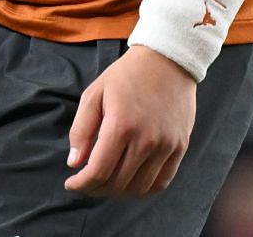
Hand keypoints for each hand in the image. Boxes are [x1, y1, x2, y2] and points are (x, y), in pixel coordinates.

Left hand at [64, 45, 196, 196]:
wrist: (168, 60)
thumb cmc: (127, 75)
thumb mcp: (95, 94)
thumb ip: (81, 130)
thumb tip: (74, 163)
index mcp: (121, 125)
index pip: (98, 172)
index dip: (81, 184)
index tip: (71, 183)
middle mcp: (146, 140)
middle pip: (117, 184)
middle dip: (96, 189)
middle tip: (87, 183)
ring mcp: (166, 145)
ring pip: (139, 188)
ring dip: (119, 191)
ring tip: (107, 182)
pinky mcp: (180, 146)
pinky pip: (162, 182)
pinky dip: (144, 188)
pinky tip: (131, 180)